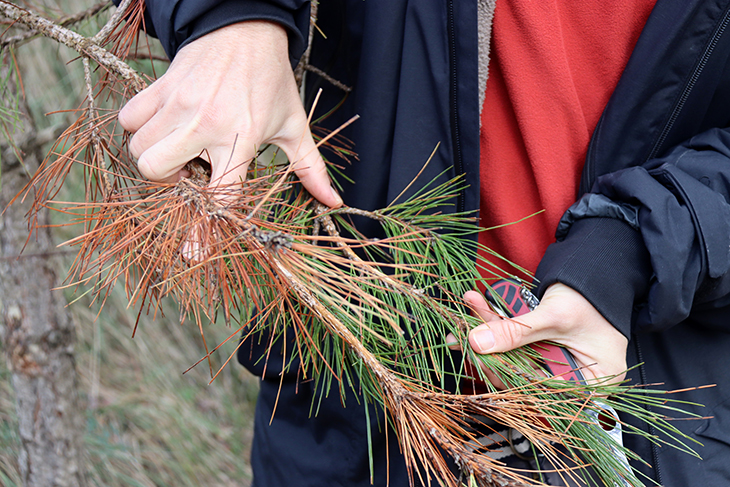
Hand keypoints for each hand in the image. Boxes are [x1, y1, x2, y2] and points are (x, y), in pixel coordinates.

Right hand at [118, 20, 341, 206]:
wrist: (245, 28)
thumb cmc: (271, 80)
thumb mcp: (294, 124)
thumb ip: (310, 167)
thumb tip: (333, 201)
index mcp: (241, 136)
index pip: (217, 193)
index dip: (204, 227)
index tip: (193, 252)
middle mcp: (205, 122)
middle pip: (157, 172)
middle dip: (168, 182)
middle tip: (190, 170)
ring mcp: (178, 103)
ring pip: (139, 149)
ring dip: (155, 158)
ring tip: (181, 148)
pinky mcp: (160, 87)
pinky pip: (128, 120)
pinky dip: (138, 130)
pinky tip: (164, 127)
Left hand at [459, 283, 627, 383]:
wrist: (597, 272)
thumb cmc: (592, 298)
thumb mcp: (553, 316)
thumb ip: (516, 332)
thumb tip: (478, 343)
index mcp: (591, 384)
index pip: (540, 392)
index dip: (506, 377)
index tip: (478, 358)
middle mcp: (574, 380)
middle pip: (522, 376)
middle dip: (489, 353)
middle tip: (463, 335)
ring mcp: (556, 365)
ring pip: (513, 357)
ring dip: (488, 334)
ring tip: (469, 314)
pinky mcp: (542, 350)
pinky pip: (515, 344)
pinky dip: (496, 326)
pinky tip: (479, 308)